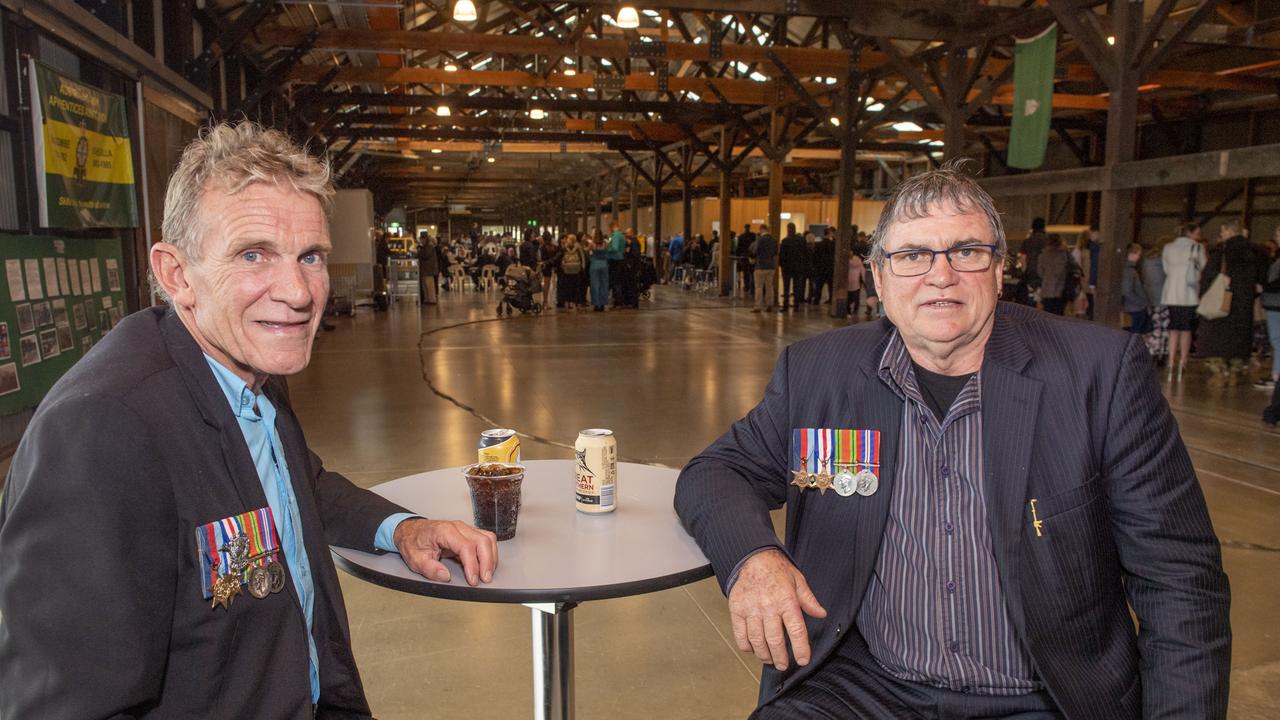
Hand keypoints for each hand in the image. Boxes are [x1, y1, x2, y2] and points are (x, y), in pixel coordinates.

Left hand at [393, 518, 497, 585]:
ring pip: (487, 538)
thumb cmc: (413, 543)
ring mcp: (464, 528)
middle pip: (482, 541)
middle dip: (487, 562)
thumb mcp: (415, 559)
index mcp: (444, 531)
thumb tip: (445, 576)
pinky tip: (486, 565)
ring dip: (491, 557)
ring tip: (487, 573)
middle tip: (485, 579)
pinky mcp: (468, 533)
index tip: (473, 580)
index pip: (466, 547)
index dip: (472, 565)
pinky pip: (485, 540)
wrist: (410, 531)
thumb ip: (429, 569)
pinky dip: (489, 552)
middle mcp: (457, 527)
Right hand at [728, 549, 826, 671]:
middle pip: (775, 640)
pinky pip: (740, 634)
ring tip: (769, 659)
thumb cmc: (776, 569)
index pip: (796, 630)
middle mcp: (768, 606)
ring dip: (764, 654)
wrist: (753, 557)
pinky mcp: (737, 609)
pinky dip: (746, 646)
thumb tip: (821, 614)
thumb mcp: (798, 581)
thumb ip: (809, 600)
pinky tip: (753, 648)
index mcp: (786, 600)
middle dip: (781, 657)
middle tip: (784, 665)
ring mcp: (751, 609)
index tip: (803, 660)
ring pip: (757, 640)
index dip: (800, 648)